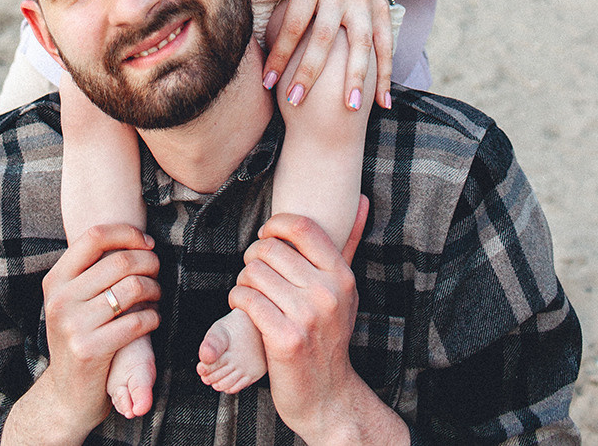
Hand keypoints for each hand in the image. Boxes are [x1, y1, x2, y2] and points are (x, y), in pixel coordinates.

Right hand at [1, 224, 159, 445]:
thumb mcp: (73, 301)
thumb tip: (135, 236)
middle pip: (120, 261)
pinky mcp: (89, 350)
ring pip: (132, 288)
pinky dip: (153, 317)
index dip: (127, 233)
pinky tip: (152, 319)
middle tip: (157, 272)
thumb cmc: (81, 337)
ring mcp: (73, 325)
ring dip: (154, 288)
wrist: (67, 395)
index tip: (147, 243)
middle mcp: (60, 299)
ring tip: (156, 295)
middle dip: (149, 262)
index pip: (95, 236)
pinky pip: (136, 321)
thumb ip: (91, 271)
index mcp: (55, 280)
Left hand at [229, 201, 405, 445]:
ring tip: (249, 292)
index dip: (275, 224)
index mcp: (342, 277)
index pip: (302, 227)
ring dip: (242, 281)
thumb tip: (361, 200)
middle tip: (254, 271)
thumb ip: (349, 244)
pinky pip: (246, 300)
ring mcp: (307, 317)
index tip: (267, 236)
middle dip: (253, 256)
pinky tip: (243, 307)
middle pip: (269, 249)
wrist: (327, 397)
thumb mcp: (345, 292)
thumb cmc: (329, 337)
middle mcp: (327, 293)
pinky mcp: (284, 339)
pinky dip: (237, 300)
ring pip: (253, 273)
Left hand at [247, 0, 392, 109]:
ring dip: (356, 77)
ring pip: (361, 44)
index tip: (267, 82)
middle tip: (295, 101)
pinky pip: (386, 44)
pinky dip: (386, 73)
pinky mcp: (382, 7)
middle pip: (324, 39)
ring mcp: (364, 1)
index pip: (294, 24)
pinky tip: (382, 102)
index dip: (279, 54)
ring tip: (348, 108)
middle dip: (309, 73)